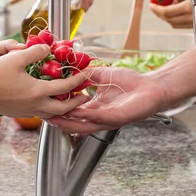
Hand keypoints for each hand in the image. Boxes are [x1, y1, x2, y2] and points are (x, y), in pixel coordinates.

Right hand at [0, 45, 88, 119]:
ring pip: (51, 114)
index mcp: (38, 91)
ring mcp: (27, 111)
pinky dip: (49, 110)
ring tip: (68, 101)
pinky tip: (46, 102)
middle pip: (63, 108)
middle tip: (84, 96)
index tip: (87, 74)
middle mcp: (35, 105)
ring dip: (63, 108)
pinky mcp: (19, 113)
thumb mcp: (15, 58)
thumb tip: (47, 48)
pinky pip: (40, 114)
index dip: (79, 80)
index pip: (66, 87)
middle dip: (76, 103)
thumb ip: (34, 52)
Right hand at [47, 67, 168, 133]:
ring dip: (68, 122)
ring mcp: (108, 120)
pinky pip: (97, 118)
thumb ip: (87, 75)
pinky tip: (74, 111)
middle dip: (58, 120)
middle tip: (43, 114)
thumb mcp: (103, 75)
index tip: (44, 103)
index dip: (58, 109)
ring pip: (83, 126)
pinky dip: (85, 116)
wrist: (152, 87)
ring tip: (53, 116)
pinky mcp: (117, 118)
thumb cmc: (132, 83)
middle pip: (74, 124)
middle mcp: (99, 117)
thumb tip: (70, 69)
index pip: (72, 112)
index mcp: (95, 108)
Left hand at [150, 0, 195, 28]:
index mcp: (189, 8)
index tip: (151, 4)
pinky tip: (178, 8)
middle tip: (155, 4)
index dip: (156, 9)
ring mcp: (194, 25)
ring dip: (167, 16)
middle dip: (159, 13)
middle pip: (168, 19)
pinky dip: (175, 18)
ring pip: (174, 23)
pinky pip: (181, 24)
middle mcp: (190, 19)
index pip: (166, 12)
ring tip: (168, 4)